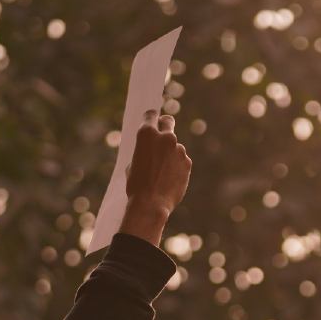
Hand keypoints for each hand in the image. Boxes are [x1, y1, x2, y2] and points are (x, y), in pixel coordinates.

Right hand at [120, 111, 191, 245]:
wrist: (151, 204)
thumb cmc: (136, 185)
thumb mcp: (133, 163)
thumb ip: (144, 150)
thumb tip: (151, 149)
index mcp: (146, 134)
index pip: (151, 115)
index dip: (151, 118)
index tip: (152, 120)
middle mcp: (165, 137)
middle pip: (168, 121)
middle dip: (165, 125)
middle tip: (163, 135)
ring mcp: (179, 149)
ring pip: (175, 146)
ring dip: (170, 154)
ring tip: (161, 173)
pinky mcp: (187, 162)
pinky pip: (181, 160)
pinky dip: (177, 166)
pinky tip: (169, 180)